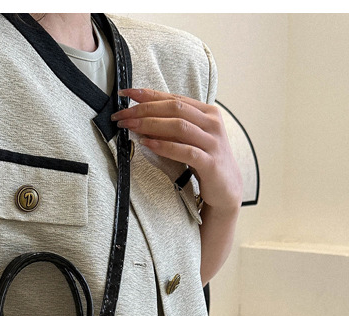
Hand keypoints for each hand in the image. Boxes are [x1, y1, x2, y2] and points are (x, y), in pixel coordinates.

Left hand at [112, 87, 242, 214]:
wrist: (226, 187)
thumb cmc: (204, 160)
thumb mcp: (190, 139)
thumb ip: (171, 127)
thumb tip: (140, 119)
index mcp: (207, 112)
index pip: (174, 98)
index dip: (149, 94)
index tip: (126, 94)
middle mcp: (212, 123)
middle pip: (175, 108)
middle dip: (144, 109)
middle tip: (122, 115)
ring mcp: (213, 142)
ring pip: (179, 126)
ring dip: (150, 125)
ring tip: (130, 127)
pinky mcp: (210, 163)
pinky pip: (185, 151)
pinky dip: (164, 146)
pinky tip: (147, 144)